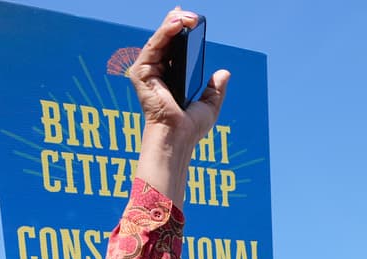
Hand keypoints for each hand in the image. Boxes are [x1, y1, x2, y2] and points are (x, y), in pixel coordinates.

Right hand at [130, 10, 228, 149]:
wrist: (179, 137)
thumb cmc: (190, 127)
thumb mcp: (209, 104)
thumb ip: (215, 88)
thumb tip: (225, 73)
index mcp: (171, 78)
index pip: (174, 48)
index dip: (180, 32)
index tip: (191, 19)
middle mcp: (157, 72)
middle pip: (165, 40)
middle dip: (177, 23)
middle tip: (190, 14)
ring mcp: (148, 72)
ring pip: (159, 40)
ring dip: (172, 24)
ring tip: (186, 16)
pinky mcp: (141, 72)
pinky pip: (154, 46)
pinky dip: (164, 33)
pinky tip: (176, 25)